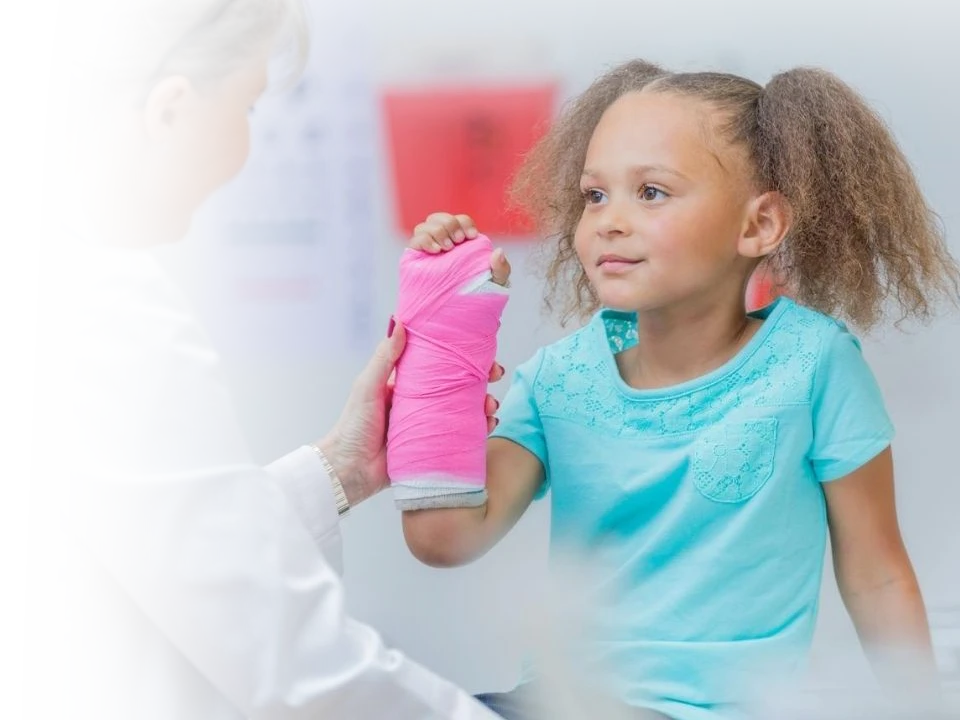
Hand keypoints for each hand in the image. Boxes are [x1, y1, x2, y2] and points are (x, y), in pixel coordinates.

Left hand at [317, 322, 507, 505]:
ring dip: (484, 404)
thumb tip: (400, 322)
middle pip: (460, 386)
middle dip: (481, 379)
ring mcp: (431, 426)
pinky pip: (463, 437)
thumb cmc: (353, 426)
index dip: (461, 356)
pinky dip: (479, 431)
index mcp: (407, 385)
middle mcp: (423, 403)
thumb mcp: (367, 387)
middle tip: (495, 374)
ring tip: (490, 405)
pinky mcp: (436, 449)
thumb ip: (385, 358)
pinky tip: (487, 426)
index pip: (440, 365)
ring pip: (466, 410)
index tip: (480, 349)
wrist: (349, 471)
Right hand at [409, 212, 511, 286]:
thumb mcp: (496, 282)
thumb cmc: (479, 294)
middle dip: (449, 224)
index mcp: (461, 242)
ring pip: (424, 226)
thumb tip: (498, 252)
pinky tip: (435, 251)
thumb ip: (501, 268)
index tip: (471, 235)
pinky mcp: (416, 260)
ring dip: (436, 231)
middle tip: (458, 240)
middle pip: (438, 218)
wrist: (459, 314)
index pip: (459, 220)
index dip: (464, 222)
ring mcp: (428, 250)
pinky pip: (414, 241)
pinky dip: (424, 240)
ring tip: (446, 248)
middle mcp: (443, 242)